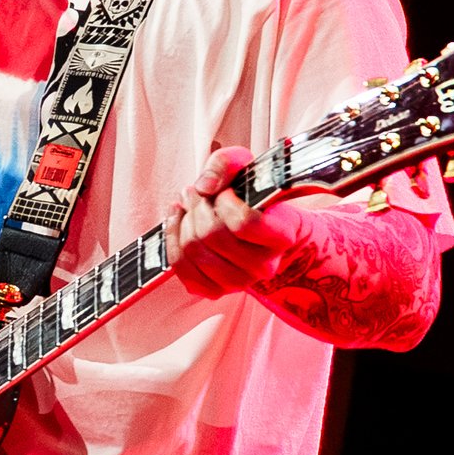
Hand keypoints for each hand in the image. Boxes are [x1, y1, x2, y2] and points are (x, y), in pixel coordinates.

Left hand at [165, 146, 299, 298]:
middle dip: (197, 207)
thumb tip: (204, 187)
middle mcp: (264, 266)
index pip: (244, 223)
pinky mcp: (216, 291)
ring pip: (194, 251)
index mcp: (281, 237)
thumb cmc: (250, 196)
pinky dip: (173, 242)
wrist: (254, 225)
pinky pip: (182, 269)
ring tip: (187, 207)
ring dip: (183, 223)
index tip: (225, 192)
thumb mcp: (244, 166)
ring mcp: (240, 282)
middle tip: (194, 193)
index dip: (224, 201)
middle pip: (212, 235)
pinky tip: (177, 224)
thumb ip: (225, 163)